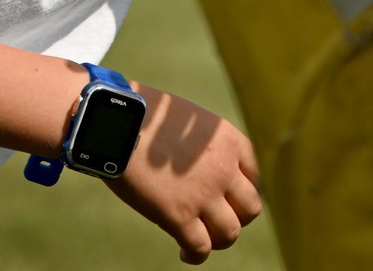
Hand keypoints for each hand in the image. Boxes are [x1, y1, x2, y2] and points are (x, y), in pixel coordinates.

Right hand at [110, 88, 261, 263]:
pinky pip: (201, 248)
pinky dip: (195, 255)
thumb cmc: (144, 117)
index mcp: (228, 140)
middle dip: (236, 217)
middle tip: (216, 220)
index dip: (242, 192)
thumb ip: (204, 145)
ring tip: (202, 239)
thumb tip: (199, 167)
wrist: (118, 123)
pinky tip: (185, 253)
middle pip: (251, 207)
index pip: (254, 175)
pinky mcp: (178, 215)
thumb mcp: (189, 120)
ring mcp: (204, 194)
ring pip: (230, 233)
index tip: (228, 199)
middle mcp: (224, 168)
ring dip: (218, 240)